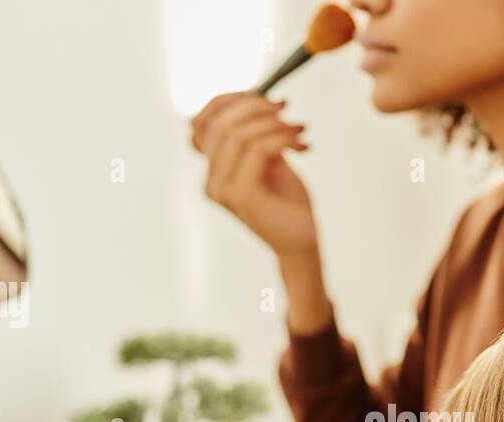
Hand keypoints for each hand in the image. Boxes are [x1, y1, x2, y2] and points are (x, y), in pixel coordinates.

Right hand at [190, 93, 315, 258]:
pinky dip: (282, 139)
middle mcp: (212, 181)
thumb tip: (256, 102)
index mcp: (213, 171)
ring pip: (239, 134)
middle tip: (286, 108)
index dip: (229, 100)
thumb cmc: (288, 203)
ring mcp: (223, 190)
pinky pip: (258, 150)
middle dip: (255, 106)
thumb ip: (255, 137)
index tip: (264, 97)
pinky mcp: (242, 196)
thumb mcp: (270, 161)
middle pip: (220, 124)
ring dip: (275, 124)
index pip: (202, 122)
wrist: (301, 242)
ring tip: (299, 130)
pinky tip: (301, 145)